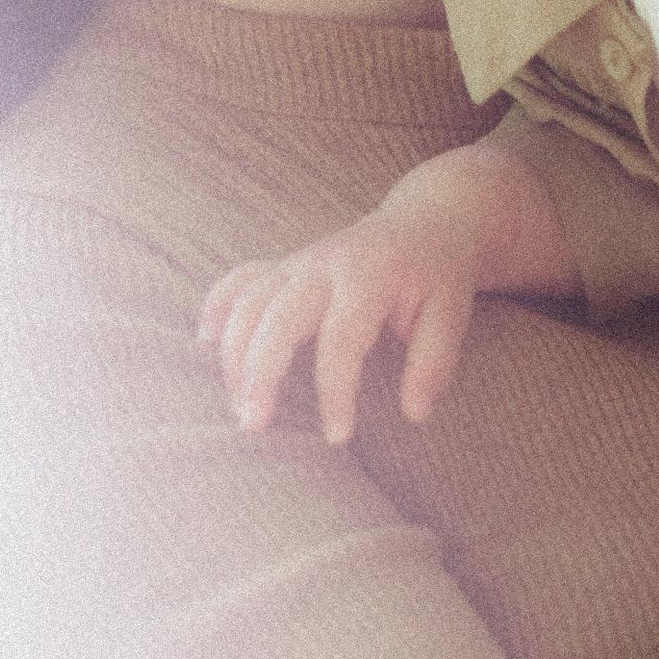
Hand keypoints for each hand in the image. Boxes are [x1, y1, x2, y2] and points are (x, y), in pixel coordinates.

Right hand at [199, 211, 478, 444]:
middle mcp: (325, 266)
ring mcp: (300, 262)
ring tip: (238, 404)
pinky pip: (240, 279)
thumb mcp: (452, 313)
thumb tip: (415, 414)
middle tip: (252, 424)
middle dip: (260, 371)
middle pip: (278, 316)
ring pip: (249, 301)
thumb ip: (435, 361)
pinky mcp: (285, 264)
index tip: (337, 436)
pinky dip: (218, 306)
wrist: (426, 222)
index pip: (343, 337)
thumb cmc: (437, 275)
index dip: (336, 390)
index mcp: (369, 277)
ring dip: (234, 352)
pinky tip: (206, 341)